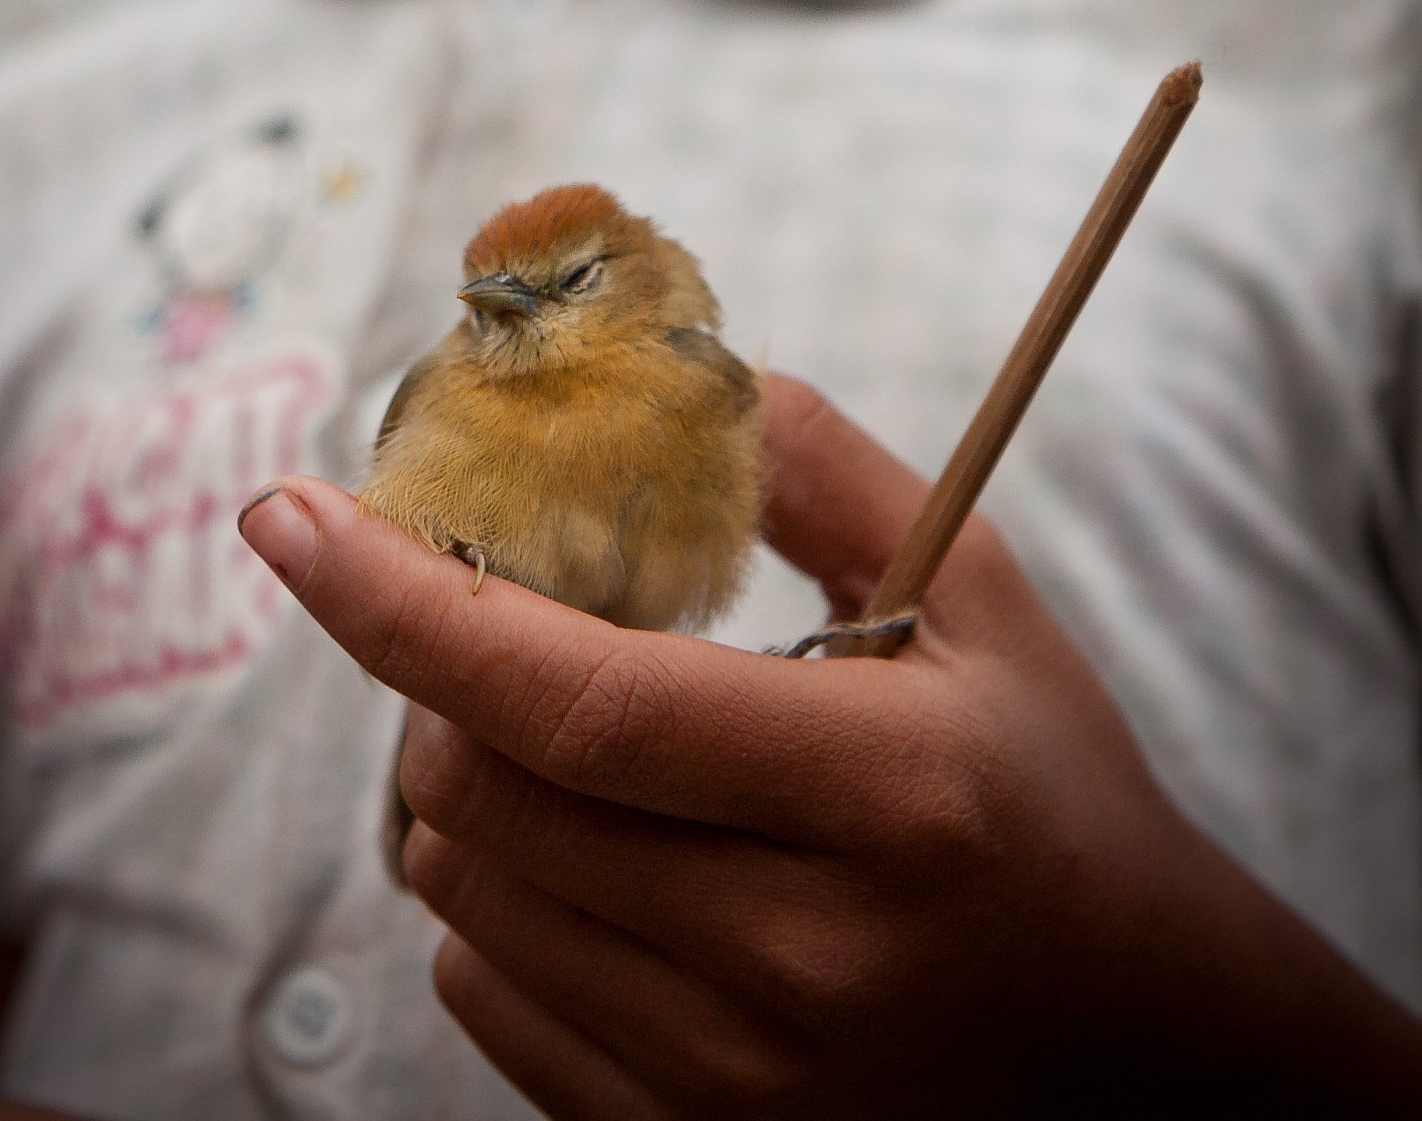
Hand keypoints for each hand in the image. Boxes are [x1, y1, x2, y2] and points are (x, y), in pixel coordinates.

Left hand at [241, 375, 1421, 1117]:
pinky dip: (491, 895)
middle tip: (499, 618)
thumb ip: (822, 467)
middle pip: (489, 792)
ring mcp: (743, 1082)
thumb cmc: (1047, 788)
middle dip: (438, 678)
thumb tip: (669, 372)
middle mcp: (805, 960)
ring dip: (463, 779)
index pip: (577, 698)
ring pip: (466, 896)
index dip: (403, 601)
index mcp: (885, 795)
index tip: (283, 515)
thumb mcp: (979, 595)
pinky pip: (485, 999)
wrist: (1138, 1045)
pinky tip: (590, 853)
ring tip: (569, 739)